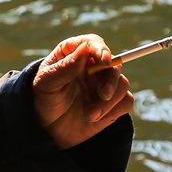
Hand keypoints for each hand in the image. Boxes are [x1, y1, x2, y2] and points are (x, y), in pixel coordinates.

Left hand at [32, 34, 133, 149]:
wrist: (50, 128)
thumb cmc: (45, 100)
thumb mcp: (47, 83)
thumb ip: (64, 67)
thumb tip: (84, 50)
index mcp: (73, 54)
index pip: (92, 43)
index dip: (100, 48)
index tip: (103, 60)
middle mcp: (92, 66)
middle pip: (113, 63)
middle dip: (111, 80)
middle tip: (103, 95)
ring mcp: (104, 83)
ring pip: (122, 84)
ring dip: (108, 102)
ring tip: (90, 114)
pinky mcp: (113, 102)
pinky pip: (126, 101)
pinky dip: (113, 111)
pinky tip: (96, 118)